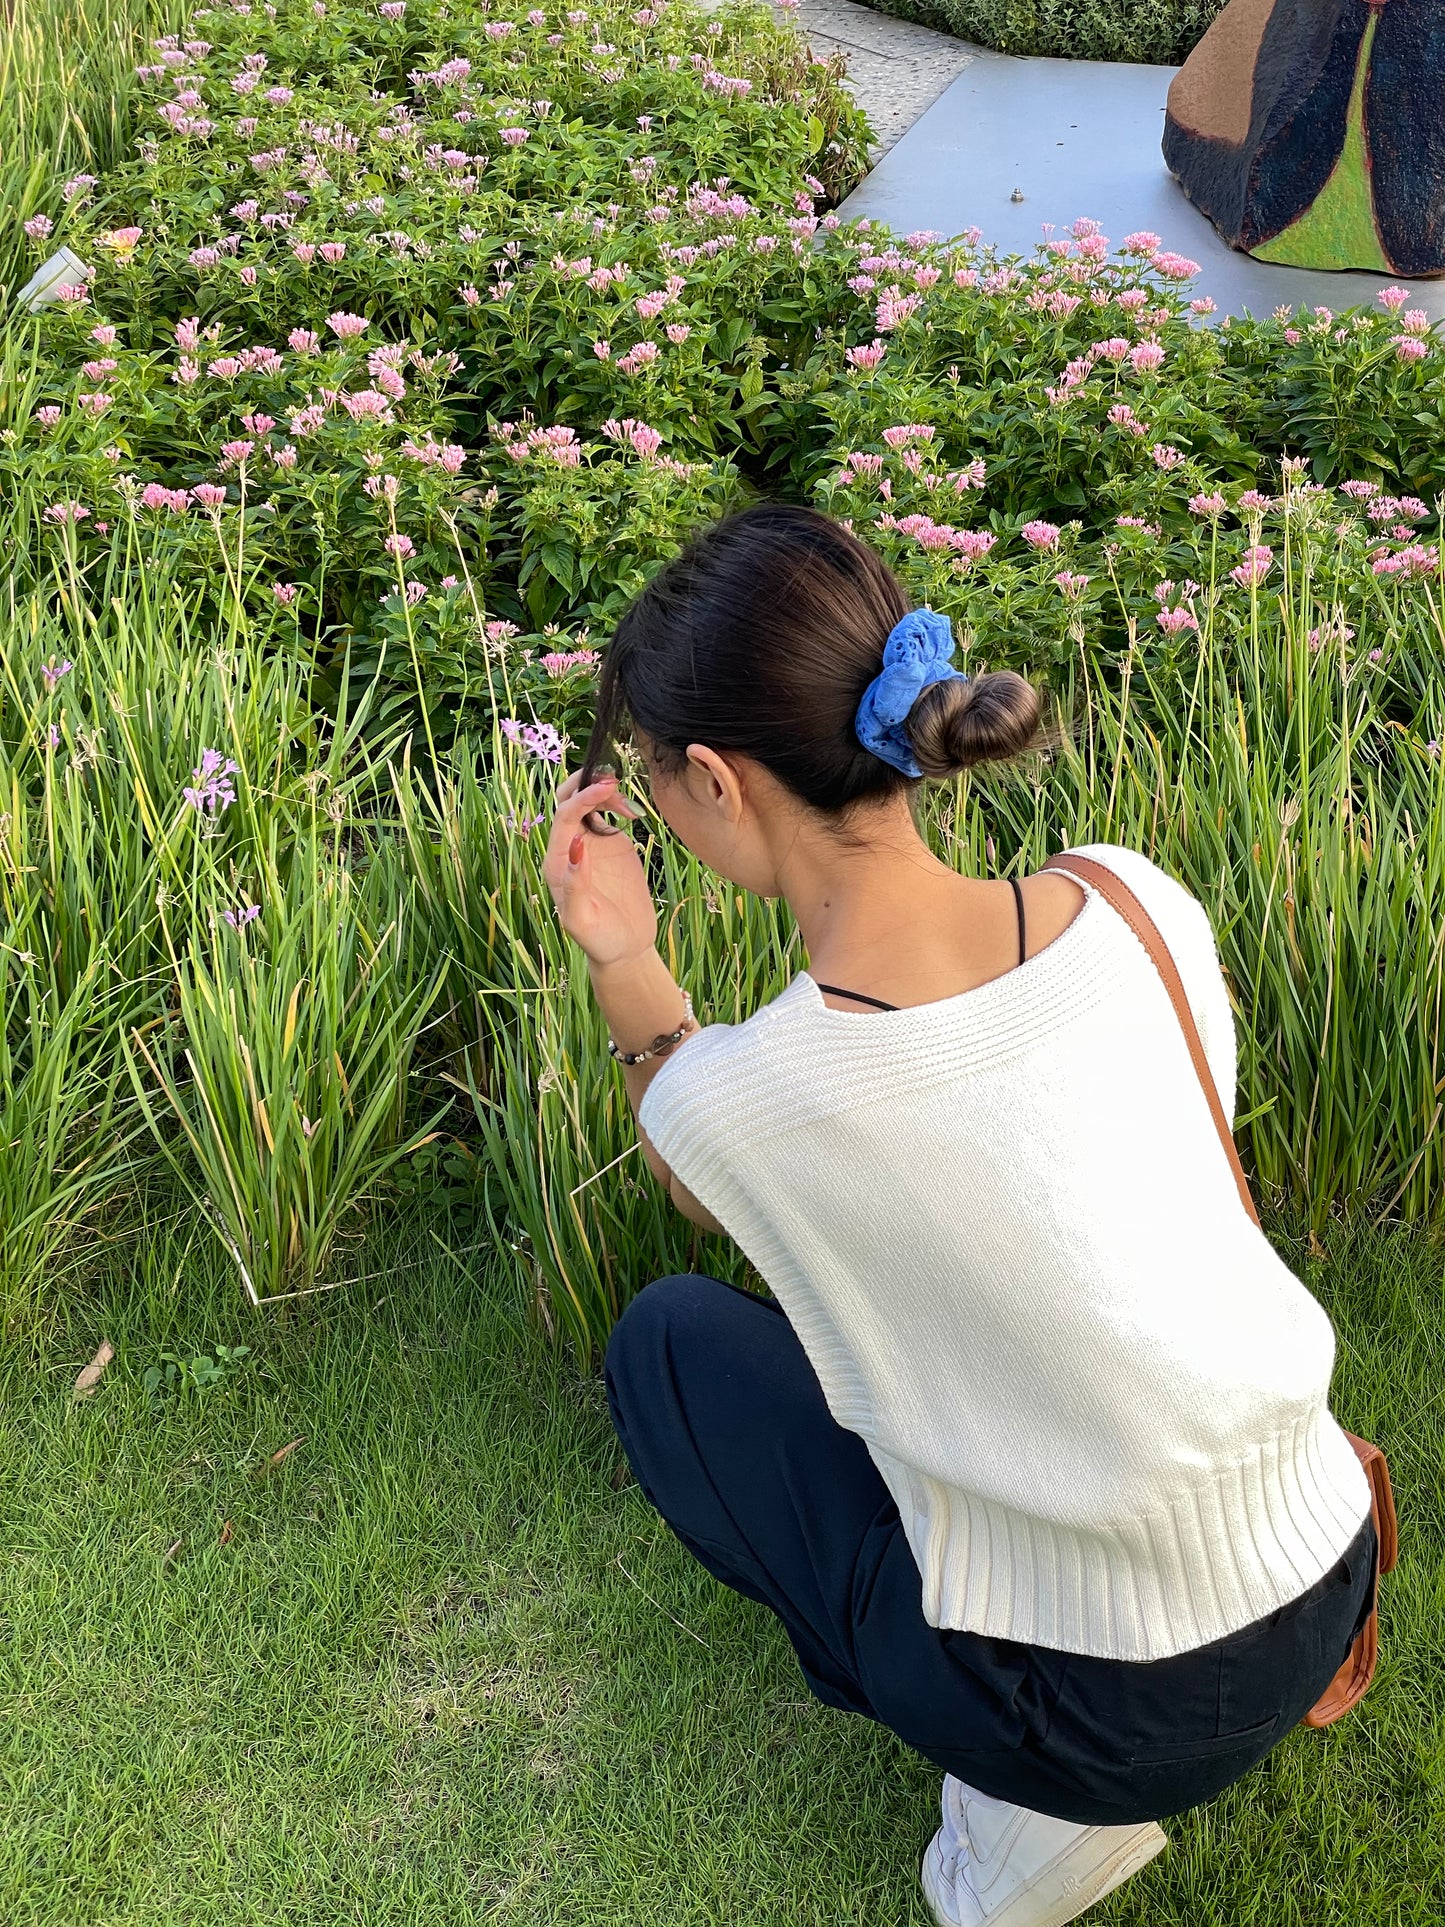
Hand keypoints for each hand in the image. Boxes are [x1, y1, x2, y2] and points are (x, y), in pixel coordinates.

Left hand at [542, 771, 657, 968]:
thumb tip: (578, 845)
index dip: (584, 798)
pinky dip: (617, 802)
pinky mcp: (609, 846)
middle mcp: (569, 849)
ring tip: (626, 804)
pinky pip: (605, 813)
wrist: (624, 950)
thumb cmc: (600, 941)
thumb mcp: (582, 920)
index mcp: (557, 863)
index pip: (564, 818)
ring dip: (603, 791)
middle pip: (566, 801)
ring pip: (586, 803)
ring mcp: (589, 845)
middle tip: (613, 780)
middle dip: (586, 784)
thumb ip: (575, 885)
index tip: (609, 788)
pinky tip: (631, 812)